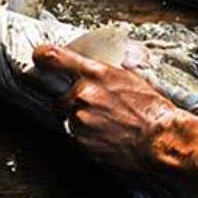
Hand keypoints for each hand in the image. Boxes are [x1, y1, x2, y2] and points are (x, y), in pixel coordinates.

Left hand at [32, 43, 182, 174]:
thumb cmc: (151, 109)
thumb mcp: (129, 77)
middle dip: (72, 101)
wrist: (159, 138)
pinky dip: (86, 135)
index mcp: (96, 74)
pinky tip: (106, 134)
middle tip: (96, 106)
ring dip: (81, 119)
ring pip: (68, 117)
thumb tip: (88, 70)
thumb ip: (102, 73)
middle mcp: (83, 94)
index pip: (55, 58)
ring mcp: (79, 119)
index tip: (38, 56)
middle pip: (60, 97)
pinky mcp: (80, 140)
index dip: (42, 56)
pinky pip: (75, 135)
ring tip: (107, 122)